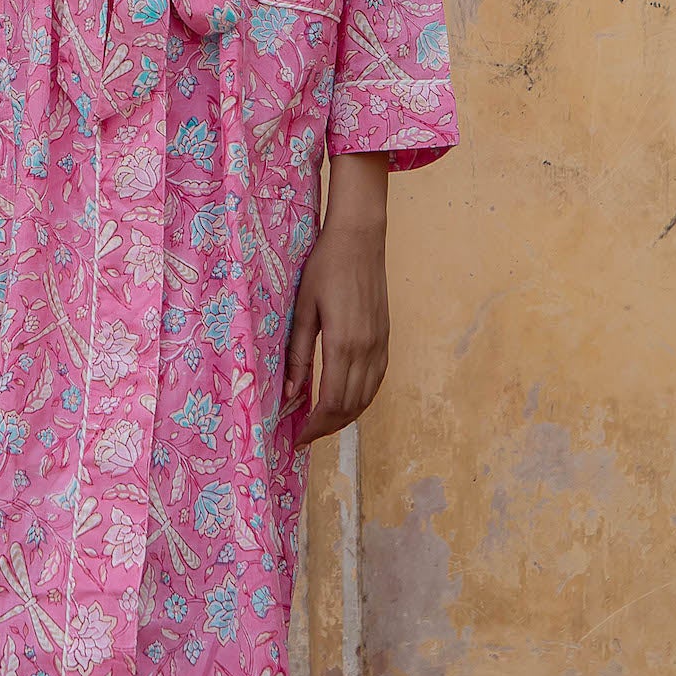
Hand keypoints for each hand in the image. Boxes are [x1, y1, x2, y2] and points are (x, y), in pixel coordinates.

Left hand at [286, 152, 390, 447]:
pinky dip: (361, 399)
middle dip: (327, 428)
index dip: (314, 426)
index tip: (296, 438)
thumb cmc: (324, 267)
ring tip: (321, 424)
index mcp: (344, 344)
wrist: (359, 238)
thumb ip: (298, 353)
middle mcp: (367, 350)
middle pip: (351, 406)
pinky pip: (377, 380)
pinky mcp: (385, 337)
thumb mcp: (303, 308)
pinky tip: (346, 401)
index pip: (331, 402)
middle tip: (303, 436)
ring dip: (345, 417)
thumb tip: (289, 394)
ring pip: (367, 397)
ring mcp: (380, 344)